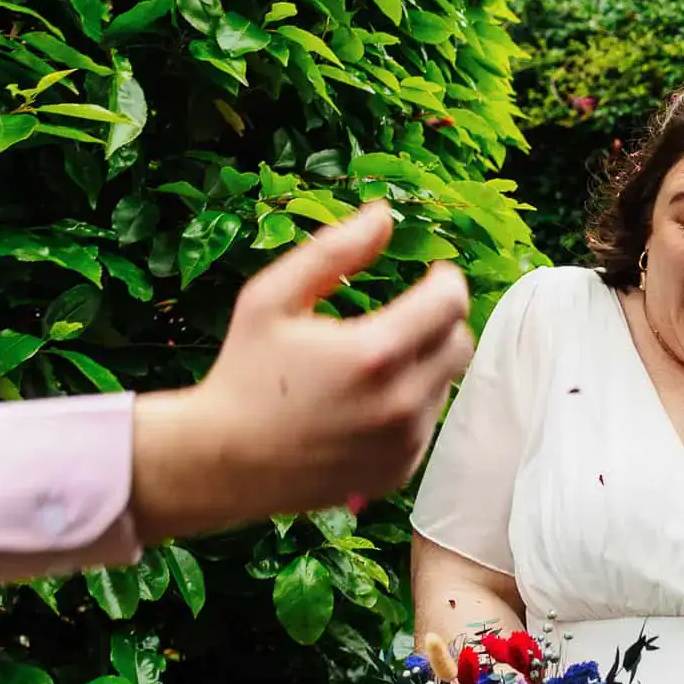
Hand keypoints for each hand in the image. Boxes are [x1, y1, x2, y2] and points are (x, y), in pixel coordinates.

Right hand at [130, 203, 472, 542]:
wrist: (223, 462)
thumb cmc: (244, 372)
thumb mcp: (271, 299)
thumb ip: (332, 251)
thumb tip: (384, 214)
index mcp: (375, 353)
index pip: (451, 303)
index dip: (446, 281)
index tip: (432, 274)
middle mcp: (400, 402)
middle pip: (460, 342)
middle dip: (440, 321)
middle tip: (403, 314)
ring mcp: (405, 442)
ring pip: (446, 383)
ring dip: (425, 363)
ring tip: (371, 364)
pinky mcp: (402, 469)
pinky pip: (428, 422)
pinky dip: (411, 404)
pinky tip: (366, 402)